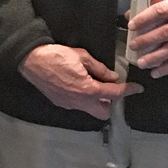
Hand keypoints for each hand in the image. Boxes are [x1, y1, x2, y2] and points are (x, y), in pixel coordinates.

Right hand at [18, 44, 143, 119]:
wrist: (31, 60)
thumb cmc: (56, 55)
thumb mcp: (81, 56)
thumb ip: (99, 68)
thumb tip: (111, 76)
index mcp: (88, 89)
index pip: (114, 94)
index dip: (128, 90)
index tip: (137, 88)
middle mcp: (79, 101)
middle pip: (104, 113)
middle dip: (110, 103)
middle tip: (108, 87)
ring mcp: (68, 104)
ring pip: (90, 109)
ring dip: (96, 101)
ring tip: (91, 84)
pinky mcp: (60, 102)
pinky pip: (77, 104)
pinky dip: (82, 98)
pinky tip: (76, 84)